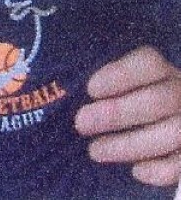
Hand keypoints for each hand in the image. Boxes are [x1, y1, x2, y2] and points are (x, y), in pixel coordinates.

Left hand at [74, 46, 180, 186]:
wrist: (155, 123)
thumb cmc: (122, 99)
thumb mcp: (116, 84)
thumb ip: (101, 85)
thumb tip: (64, 88)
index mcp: (162, 70)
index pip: (148, 63)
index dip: (120, 75)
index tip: (90, 89)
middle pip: (158, 100)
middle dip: (116, 113)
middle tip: (81, 123)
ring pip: (172, 133)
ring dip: (130, 145)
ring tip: (95, 151)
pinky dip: (161, 170)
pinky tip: (136, 171)